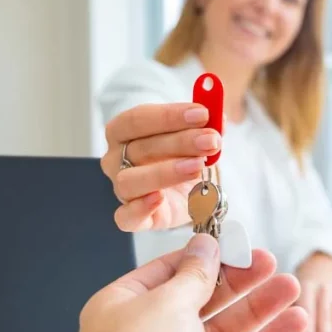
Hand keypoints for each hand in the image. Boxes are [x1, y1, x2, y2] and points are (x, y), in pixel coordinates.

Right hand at [100, 103, 220, 230]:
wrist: (189, 189)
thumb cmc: (183, 154)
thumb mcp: (196, 134)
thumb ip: (204, 123)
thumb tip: (217, 115)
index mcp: (122, 131)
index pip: (137, 119)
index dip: (169, 116)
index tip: (202, 114)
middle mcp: (115, 159)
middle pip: (140, 148)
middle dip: (180, 142)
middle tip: (211, 140)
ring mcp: (121, 189)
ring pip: (131, 180)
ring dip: (166, 172)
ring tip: (197, 166)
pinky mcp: (131, 217)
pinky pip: (125, 217)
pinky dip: (140, 208)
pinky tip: (159, 198)